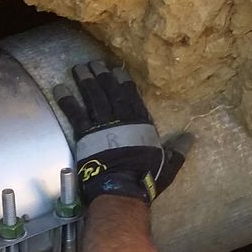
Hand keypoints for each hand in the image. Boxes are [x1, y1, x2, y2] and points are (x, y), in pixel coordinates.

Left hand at [57, 61, 185, 204]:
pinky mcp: (85, 135)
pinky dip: (67, 100)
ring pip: (93, 97)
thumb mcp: (167, 163)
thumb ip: (177, 149)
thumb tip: (191, 138)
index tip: (116, 69)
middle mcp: (121, 119)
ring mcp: (102, 125)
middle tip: (94, 63)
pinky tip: (59, 88)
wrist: (121, 187)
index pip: (132, 96)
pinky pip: (75, 113)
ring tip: (77, 68)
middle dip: (102, 76)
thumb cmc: (145, 177)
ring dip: (85, 81)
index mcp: (140, 124)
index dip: (123, 81)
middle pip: (110, 92)